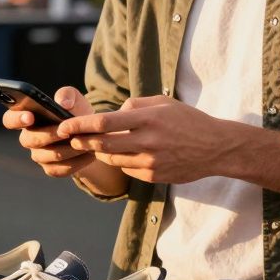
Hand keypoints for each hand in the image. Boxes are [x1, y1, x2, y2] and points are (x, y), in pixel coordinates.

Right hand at [2, 86, 95, 177]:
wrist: (91, 135)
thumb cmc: (75, 112)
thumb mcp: (74, 99)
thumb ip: (67, 94)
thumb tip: (62, 103)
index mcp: (26, 117)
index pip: (10, 119)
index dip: (16, 119)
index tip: (30, 116)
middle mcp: (28, 138)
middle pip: (29, 140)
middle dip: (48, 134)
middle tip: (65, 131)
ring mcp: (38, 155)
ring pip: (48, 155)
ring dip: (67, 149)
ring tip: (83, 142)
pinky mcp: (52, 169)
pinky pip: (60, 169)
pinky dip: (76, 162)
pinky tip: (89, 154)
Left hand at [57, 95, 254, 183]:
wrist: (216, 148)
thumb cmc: (188, 120)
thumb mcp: (163, 103)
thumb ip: (134, 105)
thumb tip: (112, 113)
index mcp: (148, 119)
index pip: (104, 122)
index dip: (80, 125)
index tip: (64, 126)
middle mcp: (147, 141)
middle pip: (102, 145)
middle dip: (82, 141)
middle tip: (70, 137)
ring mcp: (150, 162)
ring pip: (112, 160)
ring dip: (100, 153)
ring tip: (94, 144)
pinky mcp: (153, 177)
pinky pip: (127, 169)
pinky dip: (121, 161)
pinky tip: (125, 154)